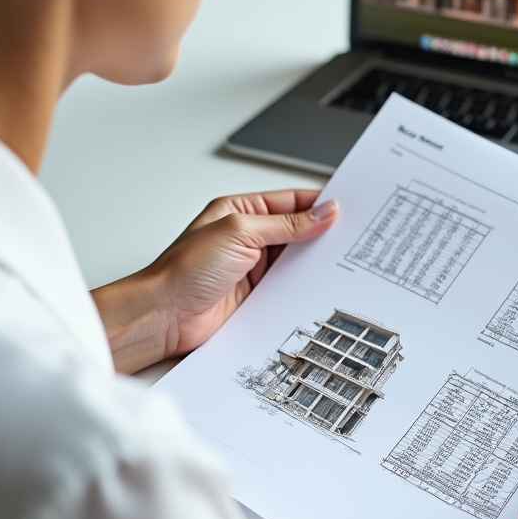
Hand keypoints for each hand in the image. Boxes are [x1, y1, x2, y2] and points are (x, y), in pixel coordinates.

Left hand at [91, 190, 336, 373]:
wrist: (163, 316)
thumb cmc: (184, 270)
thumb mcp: (240, 233)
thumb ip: (286, 224)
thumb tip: (322, 212)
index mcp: (241, 212)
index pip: (291, 202)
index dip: (320, 204)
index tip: (348, 209)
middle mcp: (248, 238)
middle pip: (297, 231)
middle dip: (323, 234)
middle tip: (353, 237)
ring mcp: (252, 268)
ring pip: (296, 261)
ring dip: (315, 263)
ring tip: (343, 263)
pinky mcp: (256, 296)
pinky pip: (289, 288)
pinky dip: (304, 288)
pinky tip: (320, 287)